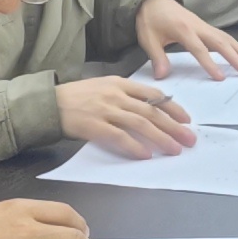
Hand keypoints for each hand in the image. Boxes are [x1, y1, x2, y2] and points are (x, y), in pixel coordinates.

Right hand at [56, 73, 196, 157]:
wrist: (48, 103)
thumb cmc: (77, 97)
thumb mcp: (103, 87)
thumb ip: (125, 96)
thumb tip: (150, 110)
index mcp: (120, 83)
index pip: (153, 94)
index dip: (173, 107)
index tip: (186, 119)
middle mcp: (115, 95)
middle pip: (152, 111)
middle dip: (174, 126)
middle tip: (189, 138)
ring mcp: (105, 109)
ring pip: (140, 124)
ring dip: (160, 138)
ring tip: (174, 149)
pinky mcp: (94, 125)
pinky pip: (119, 137)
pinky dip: (134, 146)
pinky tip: (146, 155)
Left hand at [129, 0, 237, 81]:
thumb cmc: (150, 19)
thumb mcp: (148, 38)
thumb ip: (157, 57)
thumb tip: (162, 76)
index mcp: (183, 29)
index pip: (199, 49)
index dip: (210, 64)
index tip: (221, 78)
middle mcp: (198, 26)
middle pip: (221, 42)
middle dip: (236, 58)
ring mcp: (204, 25)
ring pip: (227, 38)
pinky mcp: (206, 26)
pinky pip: (224, 36)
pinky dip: (236, 46)